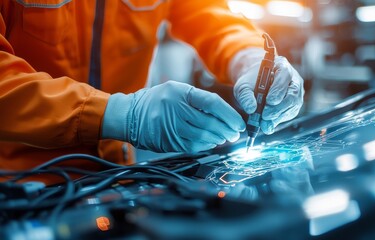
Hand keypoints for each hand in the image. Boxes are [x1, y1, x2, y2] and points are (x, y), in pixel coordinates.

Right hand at [102, 81, 244, 151]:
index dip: (229, 115)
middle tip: (235, 133)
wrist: (130, 115)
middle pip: (210, 123)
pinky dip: (206, 146)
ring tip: (225, 137)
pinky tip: (212, 143)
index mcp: (180, 93)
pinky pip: (193, 147)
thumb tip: (224, 114)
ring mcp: (171, 127)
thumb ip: (199, 99)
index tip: (239, 123)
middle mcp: (176, 109)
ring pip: (203, 137)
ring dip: (219, 139)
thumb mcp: (177, 89)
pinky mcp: (168, 142)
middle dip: (227, 130)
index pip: (212, 103)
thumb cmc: (158, 100)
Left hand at [233, 54, 303, 134]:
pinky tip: (268, 124)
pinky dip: (278, 120)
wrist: (256, 84)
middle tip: (265, 116)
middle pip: (292, 95)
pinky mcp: (294, 104)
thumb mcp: (243, 86)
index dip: (278, 90)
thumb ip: (245, 96)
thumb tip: (251, 109)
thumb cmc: (250, 82)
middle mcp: (293, 79)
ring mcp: (296, 92)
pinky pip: (290, 113)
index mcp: (282, 66)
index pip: (285, 76)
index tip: (269, 101)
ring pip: (292, 106)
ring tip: (264, 123)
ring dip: (278, 116)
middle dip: (279, 108)